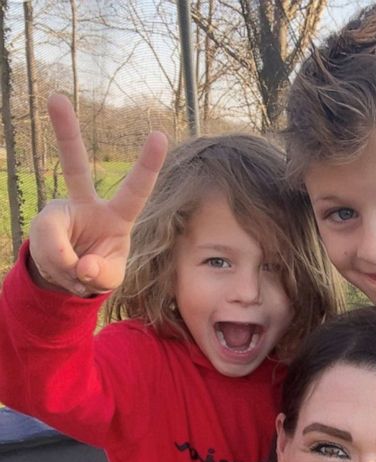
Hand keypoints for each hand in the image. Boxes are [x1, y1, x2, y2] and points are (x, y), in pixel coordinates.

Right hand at [28, 93, 167, 295]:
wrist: (68, 273)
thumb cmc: (99, 268)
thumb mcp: (110, 278)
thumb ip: (102, 275)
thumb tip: (82, 267)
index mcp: (117, 216)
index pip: (136, 190)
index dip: (148, 165)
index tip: (160, 134)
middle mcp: (87, 205)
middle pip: (75, 166)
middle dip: (65, 132)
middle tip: (57, 97)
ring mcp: (62, 212)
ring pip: (58, 237)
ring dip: (68, 266)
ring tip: (76, 273)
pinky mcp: (44, 226)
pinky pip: (51, 254)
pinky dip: (60, 272)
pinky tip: (64, 272)